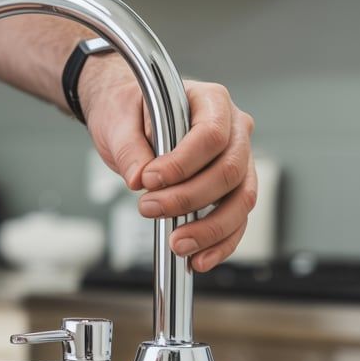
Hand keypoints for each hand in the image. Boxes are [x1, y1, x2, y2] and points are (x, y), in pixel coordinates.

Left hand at [79, 61, 256, 271]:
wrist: (130, 118)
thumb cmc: (130, 110)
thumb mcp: (118, 120)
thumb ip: (129, 147)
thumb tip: (138, 178)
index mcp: (211, 100)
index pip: (211, 135)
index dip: (183, 163)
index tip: (149, 180)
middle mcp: (234, 130)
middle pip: (230, 171)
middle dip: (189, 199)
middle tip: (149, 209)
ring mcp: (238, 161)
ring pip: (241, 200)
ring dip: (210, 229)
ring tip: (177, 245)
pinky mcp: (231, 191)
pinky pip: (236, 221)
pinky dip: (219, 244)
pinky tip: (198, 260)